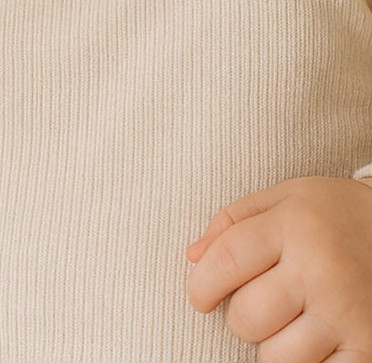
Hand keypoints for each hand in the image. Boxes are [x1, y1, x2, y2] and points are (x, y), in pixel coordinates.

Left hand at [187, 176, 371, 360]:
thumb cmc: (328, 215)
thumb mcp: (282, 199)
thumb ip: (232, 221)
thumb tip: (193, 257)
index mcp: (293, 225)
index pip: (226, 260)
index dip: (201, 285)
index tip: (201, 296)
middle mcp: (320, 269)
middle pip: (246, 317)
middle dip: (241, 314)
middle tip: (262, 300)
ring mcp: (346, 312)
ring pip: (276, 356)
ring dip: (273, 344)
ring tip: (290, 319)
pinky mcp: (367, 347)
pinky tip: (312, 342)